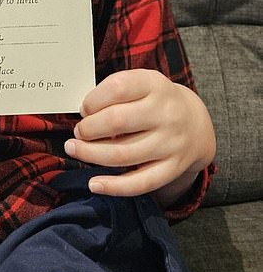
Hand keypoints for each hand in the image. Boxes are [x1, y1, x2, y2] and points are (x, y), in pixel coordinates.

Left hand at [64, 69, 215, 202]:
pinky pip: (140, 183)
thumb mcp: (141, 84)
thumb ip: (114, 92)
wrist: (195, 122)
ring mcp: (171, 142)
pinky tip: (94, 184)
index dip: (92, 101)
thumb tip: (83, 115)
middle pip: (117, 122)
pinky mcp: (173, 167)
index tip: (84, 109)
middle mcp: (167, 113)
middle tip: (78, 132)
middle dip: (87, 129)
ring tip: (75, 149)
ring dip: (90, 154)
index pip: (118, 88)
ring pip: (122, 155)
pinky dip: (113, 187)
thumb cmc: (155, 101)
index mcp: (155, 85)